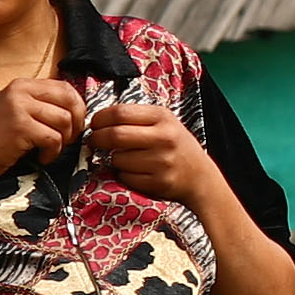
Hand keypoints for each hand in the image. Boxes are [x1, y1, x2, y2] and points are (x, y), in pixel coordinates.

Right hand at [0, 75, 87, 184]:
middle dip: (76, 123)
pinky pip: (53, 139)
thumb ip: (39, 104)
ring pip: (64, 121)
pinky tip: (42, 158)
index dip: (77, 107)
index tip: (73, 125)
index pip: (65, 87)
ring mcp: (20, 108)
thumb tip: (75, 109)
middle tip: (68, 140)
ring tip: (49, 150)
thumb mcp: (15, 111)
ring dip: (64, 141)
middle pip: (69, 101)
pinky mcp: (20, 127)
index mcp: (21, 84)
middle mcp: (21, 91)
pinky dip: (52, 153)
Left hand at [85, 101, 215, 205]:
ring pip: (118, 159)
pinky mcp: (159, 182)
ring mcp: (162, 161)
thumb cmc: (175, 146)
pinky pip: (126, 177)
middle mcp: (164, 137)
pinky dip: (124, 175)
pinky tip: (136, 171)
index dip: (100, 118)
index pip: (120, 112)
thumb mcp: (163, 122)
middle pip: (115, 135)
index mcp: (162, 117)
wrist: (200, 175)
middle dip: (97, 138)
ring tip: (125, 157)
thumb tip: (98, 120)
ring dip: (114, 159)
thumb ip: (134, 118)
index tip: (94, 124)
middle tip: (94, 141)